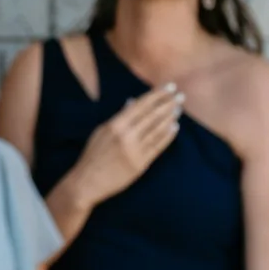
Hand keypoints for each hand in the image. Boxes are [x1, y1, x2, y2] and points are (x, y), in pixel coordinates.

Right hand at [66, 84, 183, 208]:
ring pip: (157, 130)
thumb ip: (119, 117)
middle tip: (181, 95)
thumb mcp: (102, 131)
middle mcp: (127, 136)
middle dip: (168, 103)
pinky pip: (158, 147)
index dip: (157, 95)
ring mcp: (135, 151)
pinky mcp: (141, 164)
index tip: (170, 87)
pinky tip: (175, 127)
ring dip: (170, 117)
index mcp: (115, 125)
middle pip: (152, 116)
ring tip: (179, 108)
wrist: (87, 182)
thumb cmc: (92, 155)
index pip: (141, 105)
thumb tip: (133, 101)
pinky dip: (167, 136)